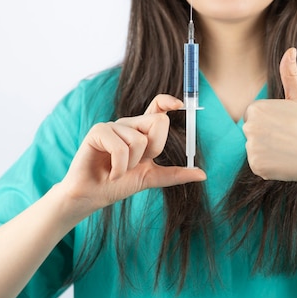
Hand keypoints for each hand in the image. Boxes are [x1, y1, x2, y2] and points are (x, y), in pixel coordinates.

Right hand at [60, 94, 205, 212]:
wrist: (93, 196)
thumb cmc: (118, 185)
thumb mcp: (152, 178)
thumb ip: (176, 174)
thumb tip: (202, 174)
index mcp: (140, 131)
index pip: (157, 107)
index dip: (168, 101)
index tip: (179, 105)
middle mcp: (128, 124)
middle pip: (157, 122)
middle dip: (153, 149)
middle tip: (136, 164)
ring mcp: (113, 126)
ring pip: (139, 140)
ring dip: (131, 164)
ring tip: (119, 171)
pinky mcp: (98, 131)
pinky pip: (121, 148)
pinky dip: (119, 167)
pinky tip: (111, 174)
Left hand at [243, 48, 296, 184]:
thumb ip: (290, 75)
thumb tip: (290, 49)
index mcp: (256, 108)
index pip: (255, 118)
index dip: (273, 124)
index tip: (288, 127)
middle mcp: (249, 127)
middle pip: (253, 134)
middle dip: (269, 138)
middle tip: (289, 140)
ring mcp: (252, 147)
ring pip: (256, 150)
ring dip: (270, 153)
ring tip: (289, 151)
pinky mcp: (256, 166)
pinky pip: (258, 166)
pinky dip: (270, 167)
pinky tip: (285, 163)